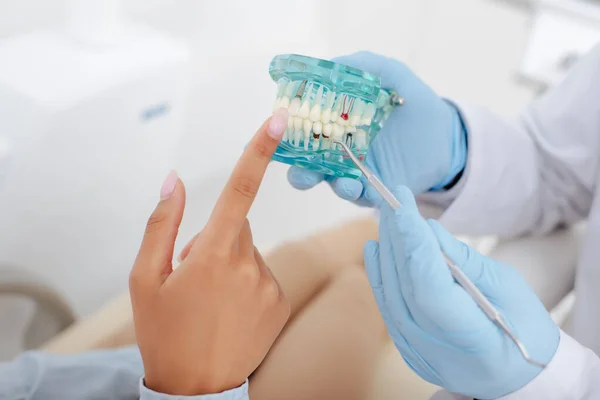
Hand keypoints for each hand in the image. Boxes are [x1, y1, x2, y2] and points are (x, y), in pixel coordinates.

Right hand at [129, 109, 290, 395]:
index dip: (258, 150)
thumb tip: (173, 181)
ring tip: (211, 300)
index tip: (278, 120)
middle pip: (237, 226)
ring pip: (249, 252)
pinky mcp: (279, 301)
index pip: (239, 190)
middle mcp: (248, 264)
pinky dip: (247, 284)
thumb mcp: (144, 279)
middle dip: (216, 240)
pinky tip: (230, 311)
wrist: (196, 387)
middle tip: (194, 276)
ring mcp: (268, 284)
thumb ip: (161, 224)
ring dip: (231, 264)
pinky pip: (262, 275)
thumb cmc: (164, 333)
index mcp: (213, 254)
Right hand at [287, 51, 466, 206]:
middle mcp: (339, 151)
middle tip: (302, 173)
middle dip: (301, 173)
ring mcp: (357, 172)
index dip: (289, 135)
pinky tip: (366, 189)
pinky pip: (364, 196)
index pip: (303, 133)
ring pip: (335, 184)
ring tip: (346, 184)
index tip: (283, 135)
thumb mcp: (389, 74)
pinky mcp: (376, 189)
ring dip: (335, 186)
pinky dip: (362, 195)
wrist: (445, 132)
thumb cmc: (412, 101)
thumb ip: (361, 65)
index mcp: (334, 124)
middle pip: (309, 166)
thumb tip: (330, 64)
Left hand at [364, 186, 559, 398]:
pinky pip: (387, 307)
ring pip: (391, 295)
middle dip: (397, 238)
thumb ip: (465, 261)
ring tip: (387, 217)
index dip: (414, 243)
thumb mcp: (509, 288)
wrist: (519, 375)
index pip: (430, 286)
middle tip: (392, 200)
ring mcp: (419, 355)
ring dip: (387, 252)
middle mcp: (439, 353)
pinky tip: (376, 247)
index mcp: (476, 341)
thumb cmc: (525, 328)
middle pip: (405, 286)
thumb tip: (429, 230)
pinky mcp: (408, 350)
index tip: (404, 206)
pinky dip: (380, 275)